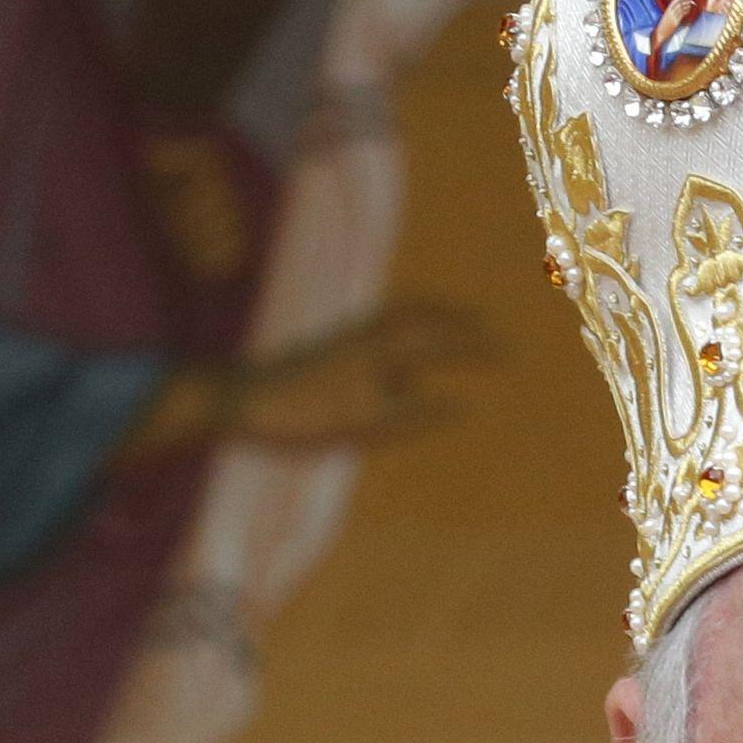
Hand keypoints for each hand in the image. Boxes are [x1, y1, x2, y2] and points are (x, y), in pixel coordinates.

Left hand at [120, 301, 475, 463]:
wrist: (234, 401)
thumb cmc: (300, 417)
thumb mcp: (365, 426)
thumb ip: (416, 415)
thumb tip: (463, 406)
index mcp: (379, 351)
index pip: (440, 343)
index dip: (476, 347)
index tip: (508, 351)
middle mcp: (364, 336)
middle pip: (418, 315)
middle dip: (454, 318)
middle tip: (483, 322)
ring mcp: (343, 340)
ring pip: (394, 318)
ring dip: (426, 318)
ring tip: (446, 327)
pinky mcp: (326, 349)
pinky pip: (376, 330)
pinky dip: (399, 332)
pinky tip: (396, 359)